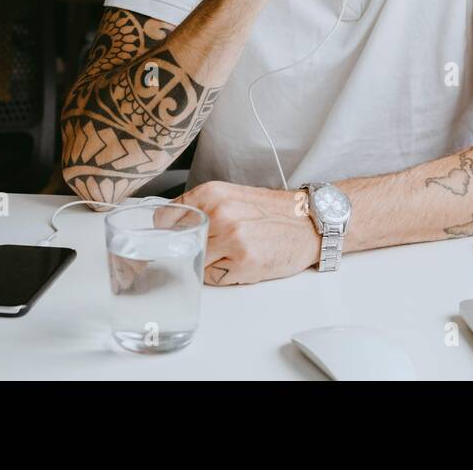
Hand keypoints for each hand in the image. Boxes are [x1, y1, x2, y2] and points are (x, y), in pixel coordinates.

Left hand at [173, 180, 319, 284]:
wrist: (309, 222)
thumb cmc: (271, 211)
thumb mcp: (232, 196)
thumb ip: (201, 208)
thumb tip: (169, 226)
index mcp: (212, 193)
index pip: (164, 218)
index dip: (167, 231)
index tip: (173, 238)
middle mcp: (219, 213)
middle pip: (179, 244)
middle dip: (190, 250)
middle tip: (210, 248)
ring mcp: (231, 239)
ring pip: (195, 263)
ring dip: (208, 264)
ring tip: (230, 253)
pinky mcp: (244, 262)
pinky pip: (213, 278)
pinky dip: (223, 275)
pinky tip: (241, 262)